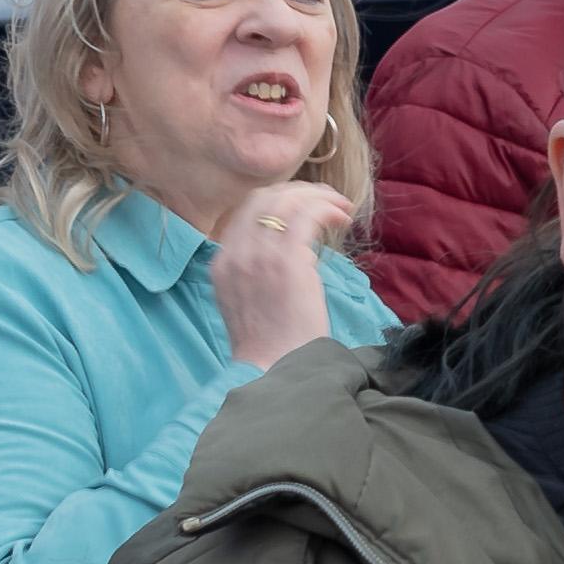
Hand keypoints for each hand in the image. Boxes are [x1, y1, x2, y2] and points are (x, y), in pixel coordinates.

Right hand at [211, 184, 361, 366]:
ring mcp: (260, 255)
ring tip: (341, 208)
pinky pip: (308, 215)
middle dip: (299, 192)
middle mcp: (235, 254)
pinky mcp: (288, 261)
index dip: (278, 200)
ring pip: (287, 201)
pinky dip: (327, 208)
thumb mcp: (245, 304)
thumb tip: (287, 251)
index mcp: (221, 263)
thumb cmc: (269, 346)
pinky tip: (342, 218)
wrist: (273, 371)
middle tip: (327, 200)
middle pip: (264, 198)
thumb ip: (254, 273)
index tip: (303, 206)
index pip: (245, 211)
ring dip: (319, 197)